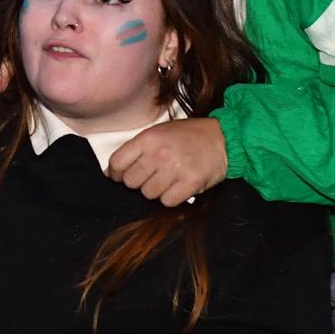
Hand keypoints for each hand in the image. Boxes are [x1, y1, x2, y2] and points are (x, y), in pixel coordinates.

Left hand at [107, 118, 228, 205]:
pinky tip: (178, 186)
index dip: (117, 172)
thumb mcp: (159, 132)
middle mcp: (160, 153)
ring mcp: (175, 168)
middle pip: (131, 181)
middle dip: (139, 181)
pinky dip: (171, 198)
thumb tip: (110, 172)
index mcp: (149, 138)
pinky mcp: (191, 183)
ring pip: (148, 194)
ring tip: (168, 179)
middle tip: (152, 175)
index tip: (122, 175)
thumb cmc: (189, 136)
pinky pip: (167, 201)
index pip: (117, 162)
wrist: (224, 138)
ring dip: (156, 190)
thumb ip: (136, 150)